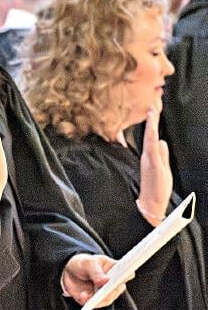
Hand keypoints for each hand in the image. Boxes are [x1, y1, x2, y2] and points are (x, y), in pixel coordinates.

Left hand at [61, 253, 133, 307]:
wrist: (69, 272)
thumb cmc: (84, 264)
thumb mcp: (88, 263)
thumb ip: (96, 271)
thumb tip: (106, 281)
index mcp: (117, 269)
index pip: (128, 273)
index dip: (127, 275)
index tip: (121, 276)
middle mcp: (115, 283)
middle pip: (118, 289)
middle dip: (111, 291)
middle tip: (104, 290)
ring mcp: (106, 293)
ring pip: (107, 299)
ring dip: (98, 299)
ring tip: (86, 295)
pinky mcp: (96, 301)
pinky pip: (95, 304)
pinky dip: (89, 302)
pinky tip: (82, 297)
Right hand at [137, 109, 171, 225]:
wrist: (150, 206)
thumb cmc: (156, 190)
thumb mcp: (162, 169)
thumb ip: (163, 155)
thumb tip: (162, 141)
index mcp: (150, 157)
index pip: (151, 136)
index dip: (152, 123)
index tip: (153, 109)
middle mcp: (148, 156)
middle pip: (149, 134)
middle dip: (152, 120)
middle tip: (153, 103)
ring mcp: (149, 160)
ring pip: (150, 139)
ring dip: (151, 125)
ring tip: (153, 111)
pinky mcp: (152, 165)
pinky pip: (152, 149)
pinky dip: (151, 139)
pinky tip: (153, 130)